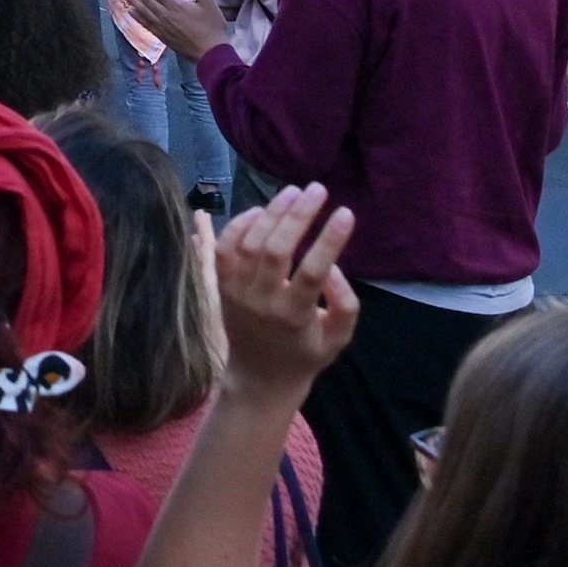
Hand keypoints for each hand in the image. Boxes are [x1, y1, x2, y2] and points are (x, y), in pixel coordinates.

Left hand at [120, 0, 230, 62]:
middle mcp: (165, 15)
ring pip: (144, 11)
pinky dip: (138, 17)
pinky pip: (147, 25)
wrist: (211, 53)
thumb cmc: (212, 27)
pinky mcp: (163, 37)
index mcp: (175, 5)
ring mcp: (163, 27)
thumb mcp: (210, 3)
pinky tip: (131, 13)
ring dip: (133, 1)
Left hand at [207, 182, 359, 399]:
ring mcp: (237, 291)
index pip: (312, 271)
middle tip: (318, 189)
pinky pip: (225, 247)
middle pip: (276, 249)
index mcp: (294, 317)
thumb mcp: (338, 339)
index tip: (345, 212)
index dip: (330, 240)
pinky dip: (240, 224)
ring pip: (250, 243)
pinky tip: (261, 210)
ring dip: (272, 212)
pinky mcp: (221, 285)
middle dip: (298, 215)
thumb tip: (332, 267)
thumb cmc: (305, 354)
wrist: (259, 377)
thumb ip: (345, 304)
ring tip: (294, 192)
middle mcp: (262, 301)